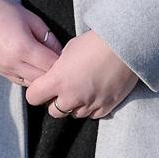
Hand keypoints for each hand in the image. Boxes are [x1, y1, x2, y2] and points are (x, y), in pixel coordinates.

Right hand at [0, 0, 63, 86]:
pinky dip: (31, 77)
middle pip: (43, 79)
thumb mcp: (30, 18)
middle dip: (55, 73)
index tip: (70, 56)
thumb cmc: (2, 9)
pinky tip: (35, 67)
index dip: (63, 63)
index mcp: (23, 48)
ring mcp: (4, 70)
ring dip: (42, 77)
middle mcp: (13, 63)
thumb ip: (47, 37)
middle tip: (63, 63)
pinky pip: (21, 82)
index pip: (52, 66)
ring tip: (49, 65)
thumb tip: (60, 53)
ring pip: (32, 84)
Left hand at [23, 31, 139, 119]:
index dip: (36, 91)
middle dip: (55, 101)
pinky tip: (95, 93)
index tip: (42, 86)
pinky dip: (91, 107)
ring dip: (74, 105)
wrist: (125, 46)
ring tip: (82, 89)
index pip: (33, 97)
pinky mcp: (106, 107)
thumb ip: (59, 67)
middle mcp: (72, 96)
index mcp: (58, 80)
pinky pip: (92, 115)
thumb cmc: (95, 42)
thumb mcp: (69, 49)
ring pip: (73, 114)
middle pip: (53, 111)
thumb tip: (56, 74)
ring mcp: (90, 104)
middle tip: (64, 88)